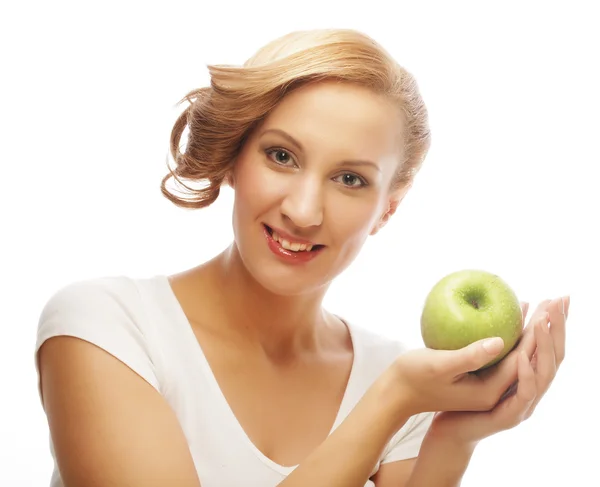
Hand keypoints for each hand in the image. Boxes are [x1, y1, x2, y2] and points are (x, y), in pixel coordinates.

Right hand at [426, 296, 568, 445]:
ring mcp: (483, 382)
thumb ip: (469, 356)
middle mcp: (491, 390)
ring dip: (523, 330)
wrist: (396, 393)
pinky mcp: (474, 374)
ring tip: (530, 304)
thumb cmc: (413, 377)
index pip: (520, 362)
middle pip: (522, 357)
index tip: (543, 310)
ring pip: (511, 354)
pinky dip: (504, 333)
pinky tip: (501, 314)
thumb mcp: (439, 365)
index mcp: (488, 391)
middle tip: (546, 303)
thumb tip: (499, 341)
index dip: (534, 335)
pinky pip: (497, 352)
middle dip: (536, 331)